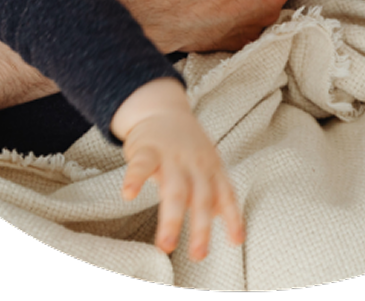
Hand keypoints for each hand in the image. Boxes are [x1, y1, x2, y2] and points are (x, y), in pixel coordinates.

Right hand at [113, 80, 244, 259]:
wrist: (162, 109)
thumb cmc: (187, 145)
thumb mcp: (208, 164)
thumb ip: (216, 194)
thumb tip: (231, 229)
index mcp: (211, 168)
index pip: (225, 193)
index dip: (232, 216)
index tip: (236, 241)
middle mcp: (195, 163)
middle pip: (201, 197)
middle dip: (201, 227)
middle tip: (199, 255)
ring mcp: (172, 156)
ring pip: (174, 189)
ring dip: (172, 218)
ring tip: (166, 244)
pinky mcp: (147, 149)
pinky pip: (142, 165)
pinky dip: (135, 179)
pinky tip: (128, 194)